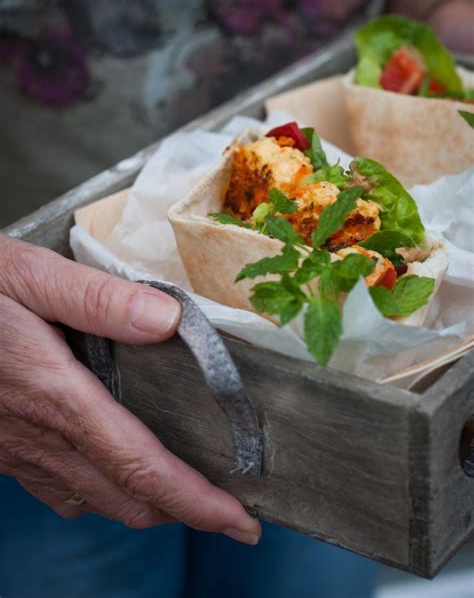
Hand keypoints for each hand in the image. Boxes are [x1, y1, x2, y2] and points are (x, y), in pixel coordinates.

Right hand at [0, 234, 260, 544]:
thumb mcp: (26, 274)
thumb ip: (98, 299)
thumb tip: (167, 322)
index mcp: (54, 393)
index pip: (140, 465)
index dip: (196, 502)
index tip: (240, 523)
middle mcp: (37, 434)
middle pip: (126, 497)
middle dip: (183, 511)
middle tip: (229, 508)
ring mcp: (14, 449)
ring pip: (94, 499)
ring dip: (146, 502)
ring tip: (185, 488)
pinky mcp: (1, 448)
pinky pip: (59, 487)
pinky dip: (102, 489)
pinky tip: (114, 467)